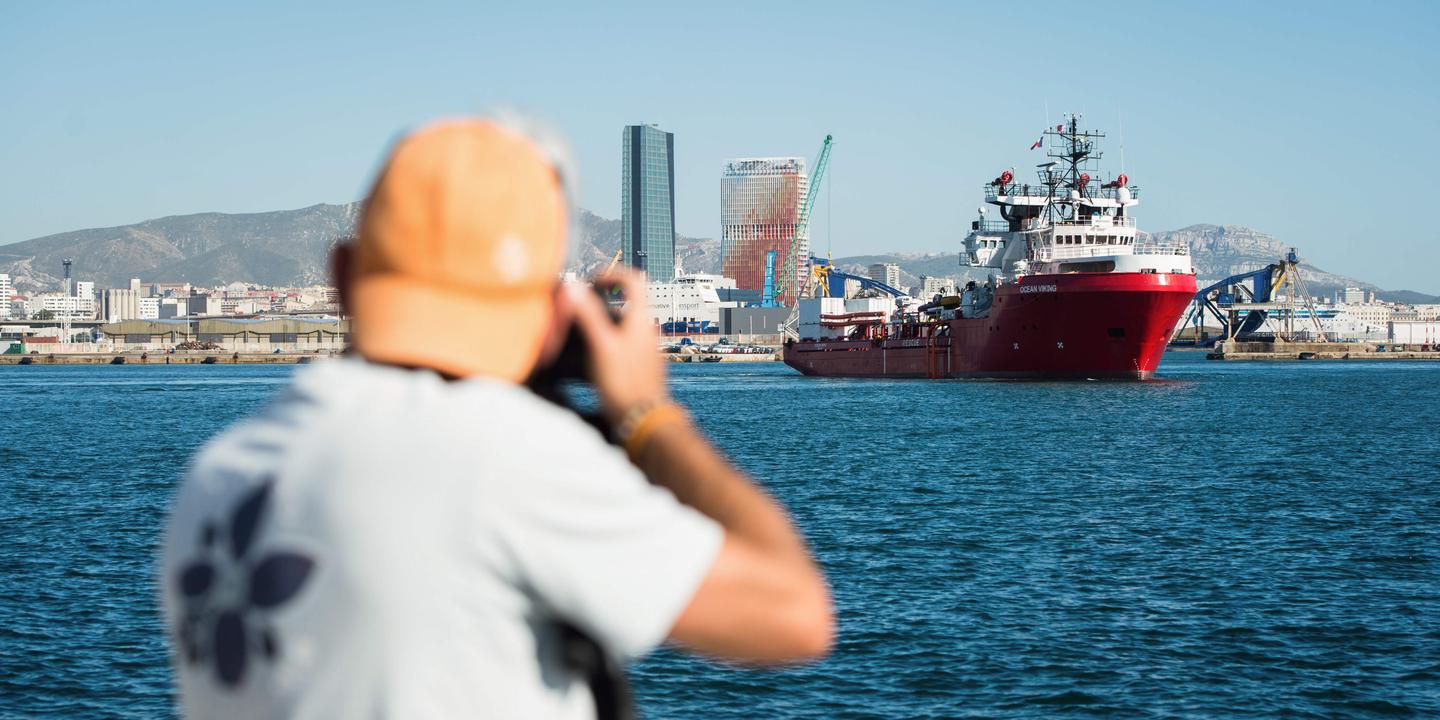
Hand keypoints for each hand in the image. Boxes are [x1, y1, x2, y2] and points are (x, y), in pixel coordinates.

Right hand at [567, 268, 669, 423]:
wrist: (644, 421)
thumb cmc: (625, 384)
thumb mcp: (601, 345)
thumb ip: (588, 315)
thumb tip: (574, 287)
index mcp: (641, 320)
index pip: (633, 280)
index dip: (611, 274)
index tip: (591, 282)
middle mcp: (646, 331)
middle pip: (625, 304)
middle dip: (599, 303)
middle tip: (578, 310)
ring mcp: (645, 350)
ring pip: (622, 326)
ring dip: (601, 326)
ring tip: (580, 338)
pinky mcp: (640, 367)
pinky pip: (622, 346)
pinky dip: (606, 345)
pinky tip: (591, 362)